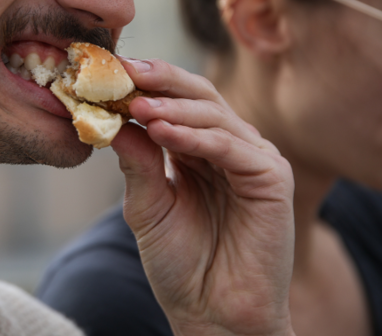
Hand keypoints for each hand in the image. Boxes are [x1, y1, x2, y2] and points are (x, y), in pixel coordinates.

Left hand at [111, 58, 295, 335]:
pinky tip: (161, 131)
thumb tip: (111, 119)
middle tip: (124, 72)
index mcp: (198, 148)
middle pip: (198, 95)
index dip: (145, 84)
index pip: (174, 101)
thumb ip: (136, 161)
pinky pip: (229, 146)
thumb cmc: (180, 263)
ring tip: (136, 106)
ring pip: (213, 115)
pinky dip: (195, 137)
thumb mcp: (147, 204)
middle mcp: (228, 146)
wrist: (211, 314)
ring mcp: (253, 160)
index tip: (109, 71)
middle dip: (160, 80)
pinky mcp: (272, 179)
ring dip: (171, 108)